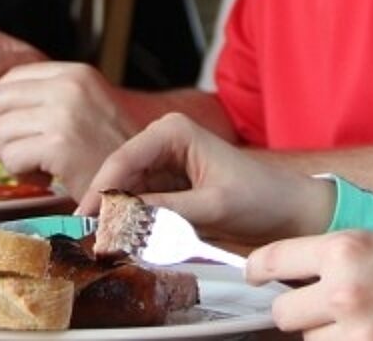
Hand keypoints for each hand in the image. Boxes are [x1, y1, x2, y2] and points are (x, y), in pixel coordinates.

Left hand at [0, 62, 136, 197]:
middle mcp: (70, 86)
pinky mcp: (60, 145)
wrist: (146, 181)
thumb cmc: (110, 152)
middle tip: (13, 153)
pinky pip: (11, 157)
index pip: (11, 77)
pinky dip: (20, 173)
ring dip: (8, 155)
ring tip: (37, 166)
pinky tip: (45, 177)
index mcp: (76, 73)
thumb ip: (41, 103)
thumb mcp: (80, 110)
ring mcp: (65, 113)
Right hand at [80, 113, 334, 242]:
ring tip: (110, 242)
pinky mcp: (167, 188)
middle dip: (106, 206)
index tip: (86, 218)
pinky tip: (128, 238)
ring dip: (118, 217)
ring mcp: (163, 165)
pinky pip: (138, 205)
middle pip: (118, 176)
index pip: (123, 159)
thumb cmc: (261, 195)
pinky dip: (132, 222)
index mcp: (174, 131)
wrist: (286, 209)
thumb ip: (168, 210)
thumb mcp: (213, 205)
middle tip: (95, 237)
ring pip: (124, 193)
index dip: (100, 190)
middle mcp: (163, 142)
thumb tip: (124, 219)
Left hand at [250, 232, 372, 339]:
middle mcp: (345, 290)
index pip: (271, 261)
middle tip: (323, 308)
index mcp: (347, 248)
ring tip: (362, 324)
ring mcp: (361, 334)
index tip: (256, 277)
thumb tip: (296, 277)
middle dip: (297, 313)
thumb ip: (340, 257)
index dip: (258, 270)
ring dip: (326, 338)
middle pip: (282, 315)